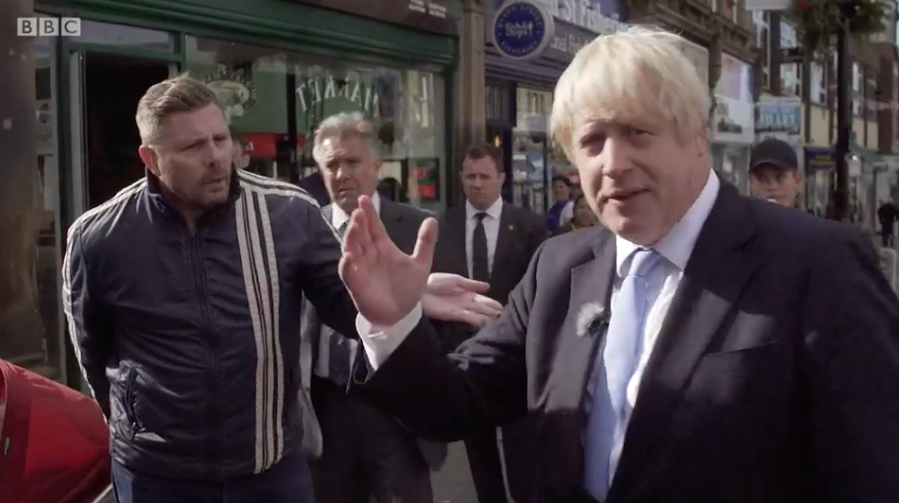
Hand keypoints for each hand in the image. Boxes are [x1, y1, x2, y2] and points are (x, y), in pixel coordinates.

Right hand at [339, 196, 436, 325]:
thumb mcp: (421, 264)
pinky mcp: (356, 284)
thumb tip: (432, 219)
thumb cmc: (407, 288)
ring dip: (351, 238)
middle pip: (361, 234)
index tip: (364, 198)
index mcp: (383, 247)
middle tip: (359, 210)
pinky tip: (348, 257)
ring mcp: (361, 268)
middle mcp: (369, 254)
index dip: (369, 213)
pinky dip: (347, 265)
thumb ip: (425, 243)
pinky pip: (348, 273)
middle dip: (359, 223)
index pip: (374, 226)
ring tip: (354, 226)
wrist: (401, 314)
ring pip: (352, 249)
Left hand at [423, 273, 503, 326]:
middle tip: (505, 317)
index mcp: (467, 293)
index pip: (483, 299)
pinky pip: (467, 317)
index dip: (492, 304)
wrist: (420, 288)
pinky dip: (475, 319)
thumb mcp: (456, 280)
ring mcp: (460, 309)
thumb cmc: (436, 282)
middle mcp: (466, 303)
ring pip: (477, 314)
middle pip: (483, 308)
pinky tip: (484, 322)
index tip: (503, 308)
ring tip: (498, 322)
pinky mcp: (453, 314)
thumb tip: (488, 287)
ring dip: (487, 318)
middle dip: (493, 313)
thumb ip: (471, 284)